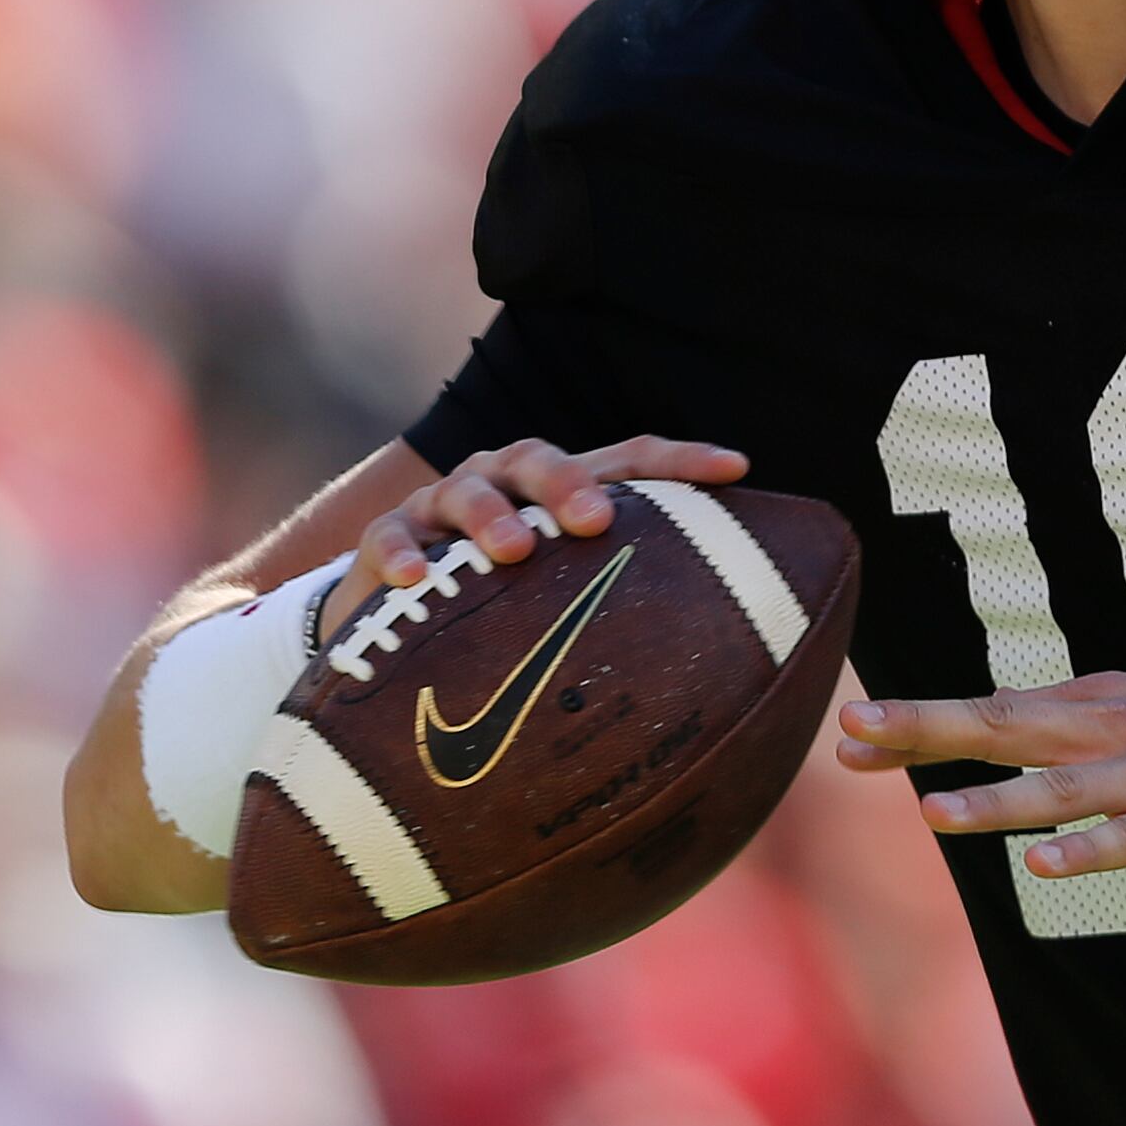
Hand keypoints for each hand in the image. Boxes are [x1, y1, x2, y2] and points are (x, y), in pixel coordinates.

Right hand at [321, 435, 747, 642]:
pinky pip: (390, 539)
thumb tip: (735, 665)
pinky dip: (404, 555)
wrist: (401, 611)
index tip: (737, 468)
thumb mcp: (569, 595)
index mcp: (560, 487)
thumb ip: (629, 603)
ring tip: (513, 549)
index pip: (628, 460)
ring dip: (490, 515)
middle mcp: (504, 481)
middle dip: (567, 484)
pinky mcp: (388, 539)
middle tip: (593, 521)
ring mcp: (442, 506)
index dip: (682, 460)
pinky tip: (419, 580)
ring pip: (467, 490)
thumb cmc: (511, 604)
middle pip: (539, 461)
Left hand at [837, 675, 1125, 881]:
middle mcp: (1118, 731)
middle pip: (1008, 727)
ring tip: (932, 813)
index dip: (921, 725)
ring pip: (1062, 788)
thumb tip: (1003, 721)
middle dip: (928, 733)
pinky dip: (1088, 852)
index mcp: (1102, 704)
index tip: (851, 732)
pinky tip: (1044, 867)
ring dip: (996, 801)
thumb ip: (1078, 721)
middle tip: (853, 736)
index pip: (995, 710)